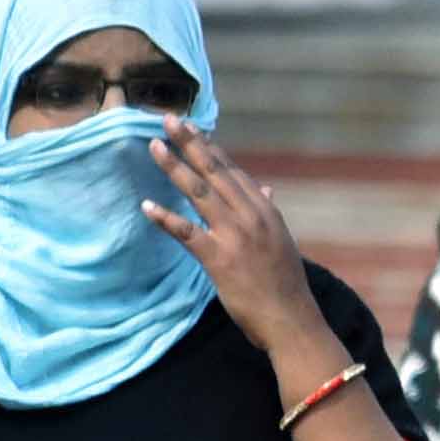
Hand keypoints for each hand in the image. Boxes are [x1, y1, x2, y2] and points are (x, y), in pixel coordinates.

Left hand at [139, 119, 324, 360]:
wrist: (292, 320)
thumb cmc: (285, 285)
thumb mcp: (281, 241)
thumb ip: (268, 213)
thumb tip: (266, 190)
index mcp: (265, 211)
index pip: (233, 171)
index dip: (210, 147)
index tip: (193, 127)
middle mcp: (251, 216)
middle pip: (214, 172)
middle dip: (190, 144)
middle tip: (168, 120)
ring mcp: (235, 236)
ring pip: (199, 193)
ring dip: (175, 168)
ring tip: (154, 147)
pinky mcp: (220, 259)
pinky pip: (188, 233)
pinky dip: (166, 218)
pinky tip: (147, 206)